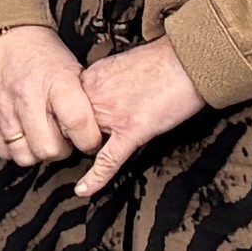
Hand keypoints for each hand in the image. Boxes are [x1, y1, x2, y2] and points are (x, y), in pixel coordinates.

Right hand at [0, 23, 102, 167]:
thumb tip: (94, 131)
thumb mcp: (71, 68)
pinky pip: (3, 151)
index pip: (79, 124)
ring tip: (41, 136)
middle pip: (49, 149)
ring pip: (25, 155)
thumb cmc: (40, 52)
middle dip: (61, 150)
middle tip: (63, 138)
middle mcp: (27, 97)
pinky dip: (15, 148)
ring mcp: (3, 108)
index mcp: (56, 81)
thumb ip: (82, 101)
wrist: (2, 34)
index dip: (89, 140)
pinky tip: (23, 134)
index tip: (89, 139)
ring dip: (37, 151)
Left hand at [71, 40, 205, 200]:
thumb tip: (96, 95)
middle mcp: (96, 96)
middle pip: (67, 124)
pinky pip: (109, 160)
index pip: (63, 105)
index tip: (65, 125)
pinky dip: (95, 178)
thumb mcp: (120, 63)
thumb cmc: (162, 60)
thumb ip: (102, 81)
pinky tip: (84, 190)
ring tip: (80, 155)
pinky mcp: (134, 131)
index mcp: (91, 78)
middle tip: (72, 141)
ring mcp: (113, 115)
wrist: (188, 60)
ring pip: (84, 141)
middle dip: (70, 135)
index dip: (64, 118)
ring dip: (83, 149)